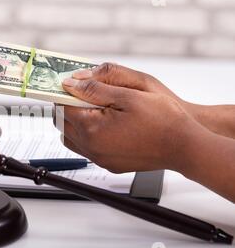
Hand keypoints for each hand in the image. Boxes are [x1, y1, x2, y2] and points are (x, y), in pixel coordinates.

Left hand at [56, 73, 205, 172]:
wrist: (184, 147)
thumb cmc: (163, 120)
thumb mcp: (129, 95)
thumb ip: (95, 89)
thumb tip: (71, 84)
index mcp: (92, 129)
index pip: (63, 107)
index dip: (66, 92)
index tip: (73, 83)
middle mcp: (92, 147)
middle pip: (63, 123)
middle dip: (68, 106)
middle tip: (84, 93)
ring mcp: (99, 159)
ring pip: (71, 138)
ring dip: (75, 121)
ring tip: (95, 108)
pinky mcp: (108, 164)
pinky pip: (86, 149)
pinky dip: (87, 135)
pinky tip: (105, 124)